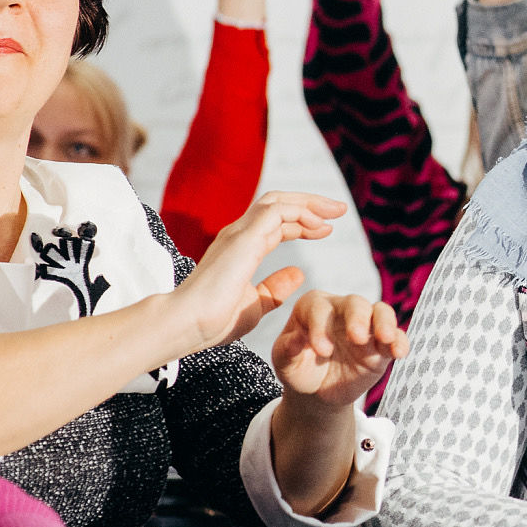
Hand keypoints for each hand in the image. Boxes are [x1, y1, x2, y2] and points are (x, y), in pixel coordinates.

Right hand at [172, 192, 347, 348]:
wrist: (188, 325)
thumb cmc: (214, 321)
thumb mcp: (256, 304)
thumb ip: (275, 288)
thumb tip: (298, 274)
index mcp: (241, 248)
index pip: (276, 222)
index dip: (303, 222)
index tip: (326, 230)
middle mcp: (239, 235)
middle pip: (278, 204)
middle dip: (310, 204)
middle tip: (339, 210)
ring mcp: (239, 233)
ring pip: (277, 201)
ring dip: (309, 203)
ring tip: (335, 211)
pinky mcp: (242, 237)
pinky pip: (276, 211)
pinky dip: (300, 213)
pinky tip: (318, 226)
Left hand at [272, 290, 407, 408]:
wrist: (318, 392)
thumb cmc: (299, 369)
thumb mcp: (285, 362)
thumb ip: (287, 350)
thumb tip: (296, 339)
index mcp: (313, 308)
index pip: (319, 308)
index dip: (321, 327)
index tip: (322, 351)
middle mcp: (341, 310)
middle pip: (355, 303)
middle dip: (358, 318)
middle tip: (356, 338)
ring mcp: (365, 326)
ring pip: (380, 312)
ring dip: (385, 323)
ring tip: (385, 338)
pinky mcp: (381, 345)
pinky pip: (396, 336)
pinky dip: (400, 341)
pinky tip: (399, 353)